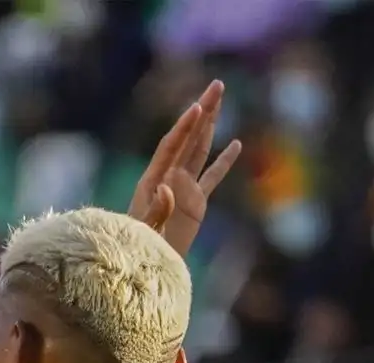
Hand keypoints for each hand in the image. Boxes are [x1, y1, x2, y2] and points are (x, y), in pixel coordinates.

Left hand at [129, 80, 242, 258]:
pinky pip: (212, 178)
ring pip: (200, 151)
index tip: (198, 107)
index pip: (171, 147)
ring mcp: (183, 189)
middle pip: (189, 139)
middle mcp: (168, 178)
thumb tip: (168, 186)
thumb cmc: (137, 250)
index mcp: (152, 182)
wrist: (142, 267)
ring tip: (220, 100)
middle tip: (217, 85)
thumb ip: (156, 210)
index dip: (185, 127)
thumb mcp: (144, 231)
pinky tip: (236, 145)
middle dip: (203, 112)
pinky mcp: (196, 203)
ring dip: (211, 126)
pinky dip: (223, 162)